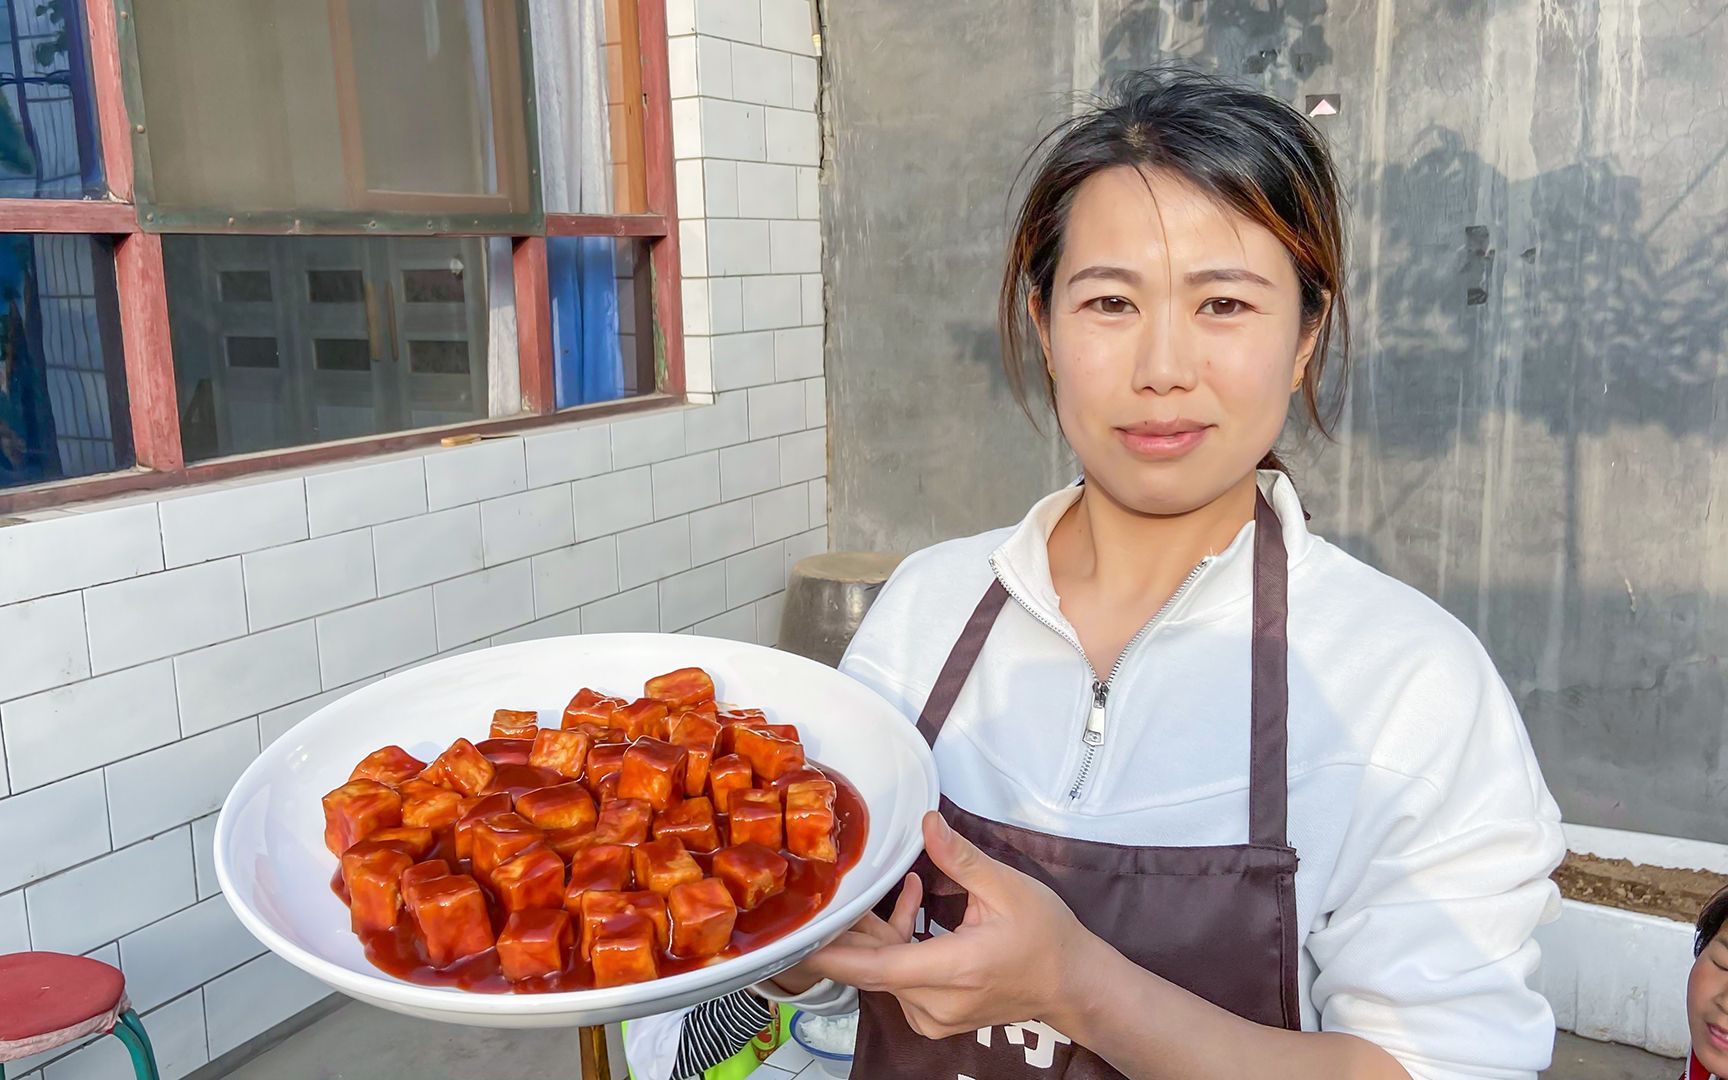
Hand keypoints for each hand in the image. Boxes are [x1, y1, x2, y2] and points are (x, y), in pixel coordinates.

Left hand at [798, 810, 1093, 1038]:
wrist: (1072, 984)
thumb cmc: (1045, 936)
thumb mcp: (1007, 888)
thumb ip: (960, 858)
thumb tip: (926, 822)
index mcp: (953, 970)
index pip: (876, 968)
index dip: (833, 953)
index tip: (799, 939)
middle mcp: (936, 1003)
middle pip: (874, 967)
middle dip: (857, 928)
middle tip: (844, 890)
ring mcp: (935, 1018)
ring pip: (885, 974)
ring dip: (883, 933)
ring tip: (906, 891)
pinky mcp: (936, 1019)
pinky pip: (900, 983)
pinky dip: (899, 949)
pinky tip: (916, 913)